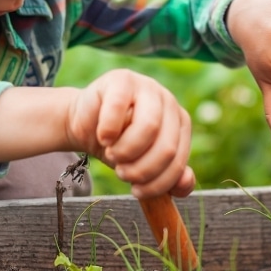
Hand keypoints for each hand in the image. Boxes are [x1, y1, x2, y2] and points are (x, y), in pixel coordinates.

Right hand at [65, 69, 195, 198]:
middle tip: (122, 173)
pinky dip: (108, 130)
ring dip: (126, 151)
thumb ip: (168, 179)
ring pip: (149, 127)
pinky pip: (118, 108)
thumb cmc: (118, 145)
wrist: (86, 123)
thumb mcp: (144, 164)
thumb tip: (185, 183)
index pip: (178, 161)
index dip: (158, 183)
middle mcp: (169, 102)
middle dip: (142, 169)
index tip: (137, 191)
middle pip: (167, 147)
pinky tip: (103, 137)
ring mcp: (147, 87)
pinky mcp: (122, 79)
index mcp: (180, 123)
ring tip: (112, 153)